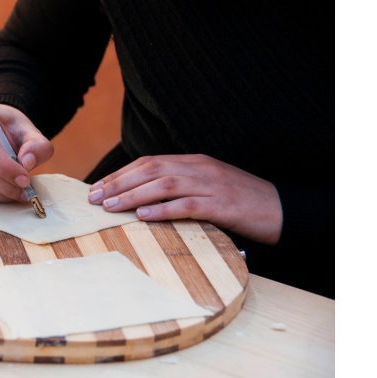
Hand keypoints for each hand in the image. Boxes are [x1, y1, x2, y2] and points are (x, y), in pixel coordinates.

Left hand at [87, 154, 282, 244]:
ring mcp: (211, 186)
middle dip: (118, 183)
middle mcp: (199, 169)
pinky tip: (144, 216)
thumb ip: (181, 186)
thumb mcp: (208, 186)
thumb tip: (144, 198)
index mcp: (194, 162)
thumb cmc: (241, 201)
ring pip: (164, 185)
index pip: (149, 162)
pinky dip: (163, 210)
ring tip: (111, 207)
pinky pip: (187, 206)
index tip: (98, 187)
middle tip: (94, 198)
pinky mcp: (222, 206)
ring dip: (133, 196)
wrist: (282, 208)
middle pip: (151, 170)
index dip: (121, 174)